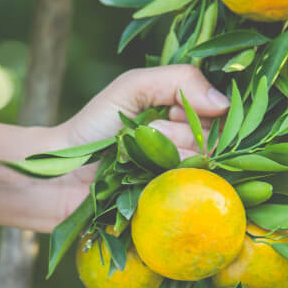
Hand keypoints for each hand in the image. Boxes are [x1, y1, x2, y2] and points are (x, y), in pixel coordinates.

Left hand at [45, 65, 230, 226]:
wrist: (63, 175)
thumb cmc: (95, 127)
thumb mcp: (132, 88)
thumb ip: (179, 80)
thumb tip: (224, 101)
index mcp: (188, 119)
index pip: (221, 111)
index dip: (196, 109)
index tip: (170, 111)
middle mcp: (193, 150)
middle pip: (213, 138)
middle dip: (176, 132)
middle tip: (146, 133)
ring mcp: (185, 180)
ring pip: (202, 163)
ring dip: (166, 154)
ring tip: (136, 157)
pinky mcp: (175, 207)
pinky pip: (189, 190)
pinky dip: (165, 179)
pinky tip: (142, 177)